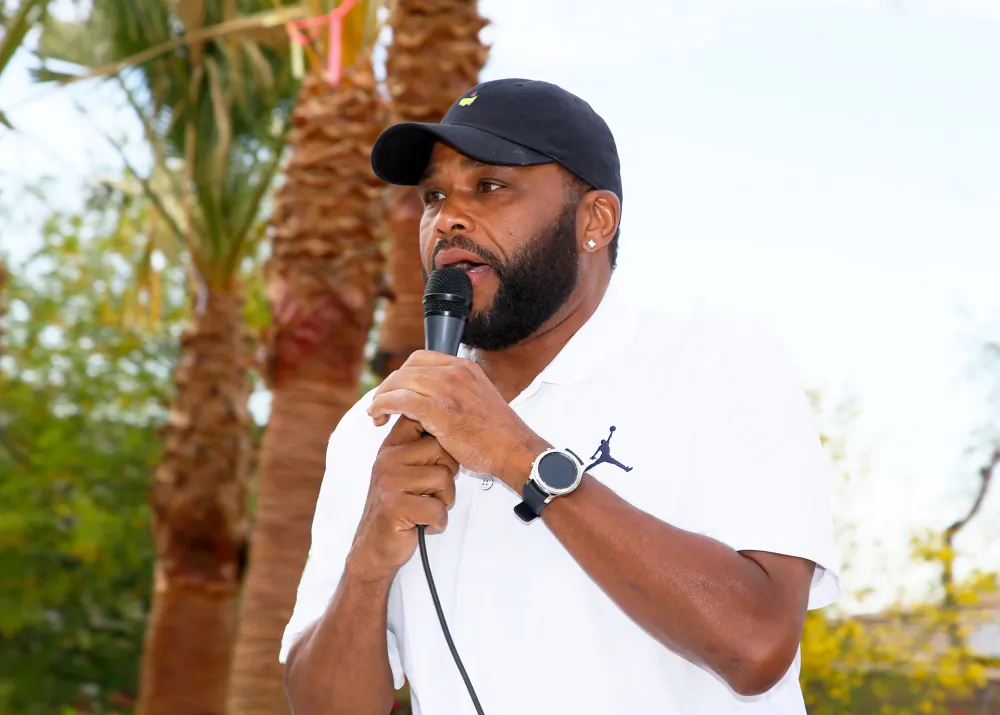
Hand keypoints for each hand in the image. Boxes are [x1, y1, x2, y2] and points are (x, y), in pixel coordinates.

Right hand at [346, 415, 459, 582]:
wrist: (374, 549)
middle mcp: (387, 459)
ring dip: (444, 501)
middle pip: (442, 448)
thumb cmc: (399, 508)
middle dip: (448, 474)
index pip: (419, 418)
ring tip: (426, 508)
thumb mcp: (404, 471)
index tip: (438, 455)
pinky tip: (423, 524)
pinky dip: (438, 521)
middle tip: (432, 492)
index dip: (438, 431)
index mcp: (391, 447)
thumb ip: (420, 448)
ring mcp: (389, 481)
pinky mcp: (394, 505)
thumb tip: (451, 425)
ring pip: (444, 478)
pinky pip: (437, 508)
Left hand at [366, 350, 549, 489]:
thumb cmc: (497, 435)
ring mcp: (447, 389)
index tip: (396, 390)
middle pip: (407, 368)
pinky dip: (383, 406)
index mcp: (465, 367)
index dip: (403, 374)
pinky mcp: (439, 409)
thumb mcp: (478, 400)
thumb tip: (432, 400)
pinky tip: (378, 417)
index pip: (422, 359)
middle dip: (389, 385)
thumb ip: (456, 393)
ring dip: (382, 396)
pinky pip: (400, 400)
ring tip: (375, 413)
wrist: (514, 450)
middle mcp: (455, 372)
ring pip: (400, 382)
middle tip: (381, 404)